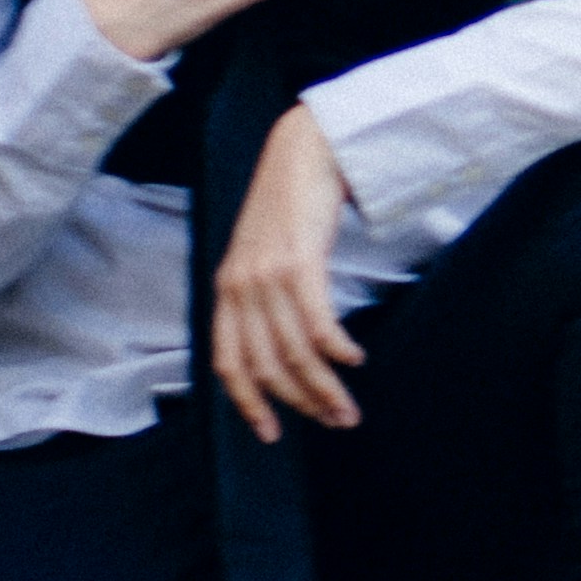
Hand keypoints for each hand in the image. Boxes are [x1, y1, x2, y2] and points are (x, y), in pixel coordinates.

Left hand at [210, 105, 363, 442]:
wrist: (306, 147)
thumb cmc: (291, 201)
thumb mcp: (263, 252)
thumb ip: (263, 293)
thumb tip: (286, 343)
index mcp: (226, 290)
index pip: (227, 364)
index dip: (249, 404)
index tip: (272, 432)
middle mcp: (240, 287)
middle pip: (267, 366)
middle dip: (301, 403)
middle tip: (335, 421)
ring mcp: (267, 275)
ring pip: (294, 352)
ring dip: (325, 387)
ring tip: (348, 406)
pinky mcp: (299, 261)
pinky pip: (317, 323)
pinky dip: (336, 349)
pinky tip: (353, 359)